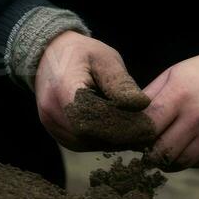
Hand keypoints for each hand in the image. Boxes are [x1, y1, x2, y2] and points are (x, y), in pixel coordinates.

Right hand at [33, 31, 148, 147]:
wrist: (51, 55)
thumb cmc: (83, 54)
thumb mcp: (105, 59)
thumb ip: (121, 83)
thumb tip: (142, 105)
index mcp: (63, 88)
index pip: (95, 118)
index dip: (122, 124)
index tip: (146, 123)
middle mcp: (52, 112)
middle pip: (92, 135)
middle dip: (121, 134)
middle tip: (146, 127)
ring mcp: (52, 126)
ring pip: (89, 143)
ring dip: (113, 139)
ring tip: (134, 125)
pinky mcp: (57, 134)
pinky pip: (84, 144)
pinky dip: (103, 139)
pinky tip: (117, 127)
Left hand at [140, 45, 198, 170]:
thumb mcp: (176, 72)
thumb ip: (151, 95)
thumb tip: (129, 120)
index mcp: (180, 93)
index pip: (148, 126)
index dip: (137, 136)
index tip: (135, 138)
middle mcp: (198, 114)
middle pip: (162, 151)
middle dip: (151, 154)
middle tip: (149, 151)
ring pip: (181, 162)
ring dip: (170, 161)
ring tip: (167, 152)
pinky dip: (191, 161)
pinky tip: (188, 149)